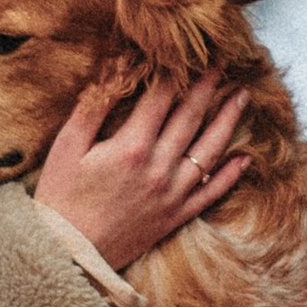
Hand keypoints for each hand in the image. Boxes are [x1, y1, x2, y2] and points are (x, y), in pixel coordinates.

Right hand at [35, 75, 250, 268]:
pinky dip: (231, 175)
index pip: (161, 98)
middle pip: (191, 118)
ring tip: (242, 97)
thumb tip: (115, 71)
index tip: (186, 51)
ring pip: (210, 151)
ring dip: (229, 121)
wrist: (67, 255)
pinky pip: (211, 193)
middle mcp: (159, 168)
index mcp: (131, 147)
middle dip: (208, 86)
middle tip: (223, 62)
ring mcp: (172, 194)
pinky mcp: (176, 216)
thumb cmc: (60, 199)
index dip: (175, 71)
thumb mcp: (67, 147)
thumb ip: (93, 107)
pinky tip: (245, 158)